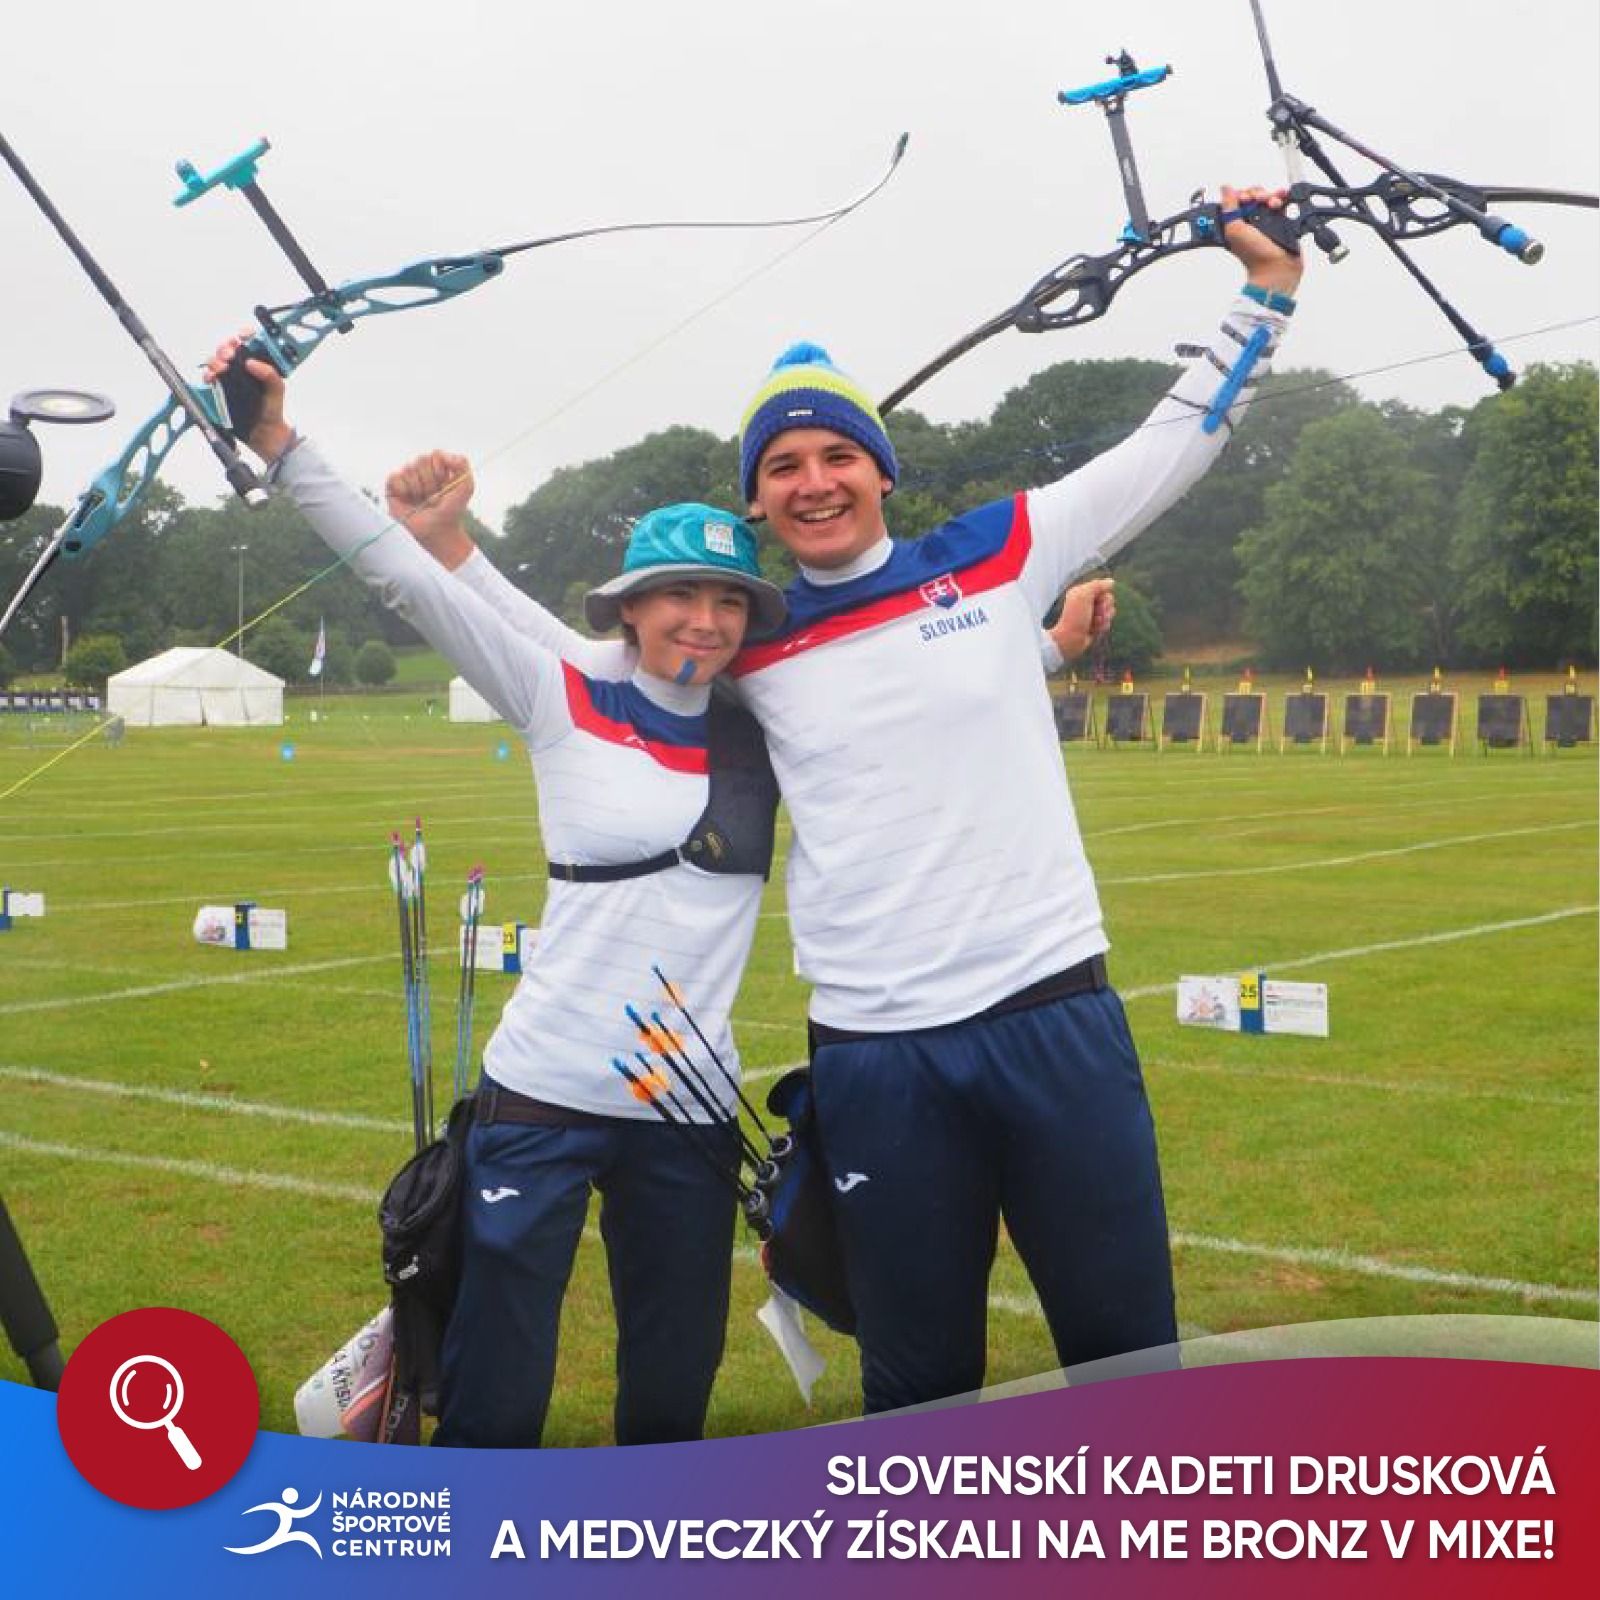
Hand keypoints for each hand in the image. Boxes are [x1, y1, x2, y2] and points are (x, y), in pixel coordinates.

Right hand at [202, 332, 293, 462]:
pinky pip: (208, 378)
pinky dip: (207, 374)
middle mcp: (241, 368)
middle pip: (227, 348)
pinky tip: (211, 378)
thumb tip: (251, 362)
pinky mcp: (219, 390)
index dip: (244, 335)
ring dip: (215, 359)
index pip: (248, 341)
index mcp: (257, 363)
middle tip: (229, 354)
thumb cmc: (273, 410)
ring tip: (221, 367)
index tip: (242, 336)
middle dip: (226, 347)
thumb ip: (270, 375)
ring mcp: (229, 379)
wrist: (265, 435)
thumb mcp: (277, 390)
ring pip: (215, 360)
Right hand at [385, 451, 477, 569]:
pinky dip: (404, 490)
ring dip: (419, 489)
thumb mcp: (466, 488)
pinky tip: (408, 500)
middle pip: (422, 459)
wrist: (436, 533)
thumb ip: (462, 465)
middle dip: (431, 482)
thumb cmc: (451, 512)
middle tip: (434, 498)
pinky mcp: (392, 487)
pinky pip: (395, 477)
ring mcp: (406, 477)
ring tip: (422, 501)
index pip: (436, 454)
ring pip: (409, 469)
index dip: (440, 471)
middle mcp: (421, 469)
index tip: (445, 486)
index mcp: (438, 467)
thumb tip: (445, 454)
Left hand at [1050, 578, 1114, 661]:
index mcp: (1083, 592)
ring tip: (1094, 622)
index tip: (1097, 600)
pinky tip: (1095, 629)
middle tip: (1096, 613)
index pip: (1103, 588)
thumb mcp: (1084, 595)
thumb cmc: (1075, 616)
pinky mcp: (1095, 626)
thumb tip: (1111, 582)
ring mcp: (1092, 614)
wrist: (1071, 639)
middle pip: (1108, 599)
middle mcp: (1087, 602)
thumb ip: (1097, 585)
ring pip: (1110, 612)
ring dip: (1104, 618)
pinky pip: (1107, 623)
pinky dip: (1103, 626)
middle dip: (1105, 607)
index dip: (1104, 594)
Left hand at [1220, 184, 1304, 296]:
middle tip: (1261, 201)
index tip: (1245, 199)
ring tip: (1273, 204)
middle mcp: (1248, 221)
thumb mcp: (1234, 230)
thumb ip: (1228, 208)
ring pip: (1266, 198)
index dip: (1241, 195)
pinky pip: (1280, 203)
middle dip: (1257, 194)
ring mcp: (1264, 221)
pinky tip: (1282, 198)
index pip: (1236, 199)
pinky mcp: (1278, 221)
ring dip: (1270, 196)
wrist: (1277, 268)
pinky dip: (1281, 198)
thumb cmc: (1254, 256)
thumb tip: (1225, 188)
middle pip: (1252, 196)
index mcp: (1234, 223)